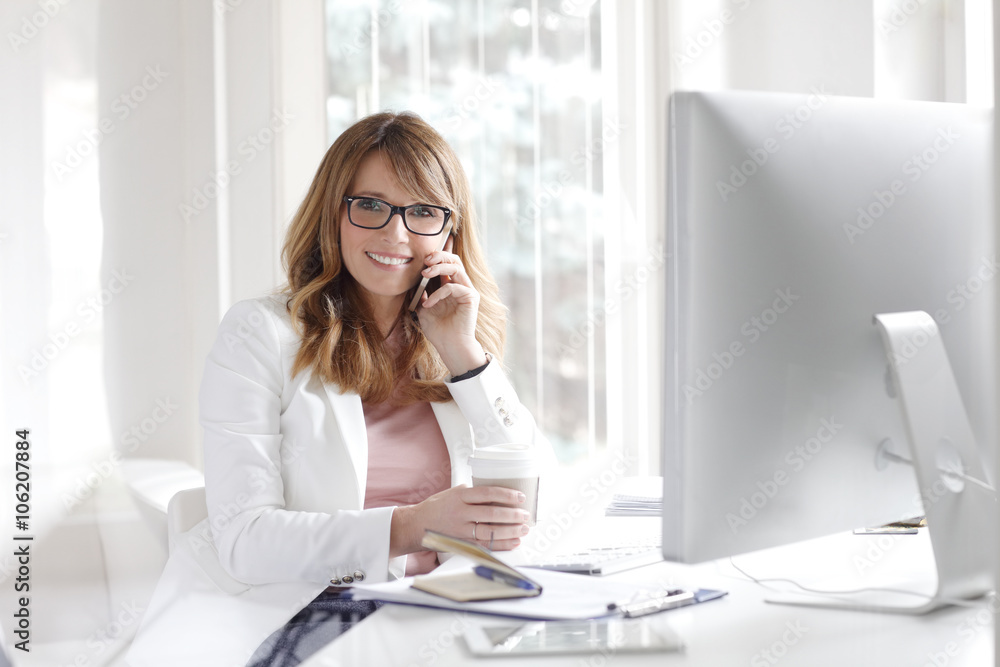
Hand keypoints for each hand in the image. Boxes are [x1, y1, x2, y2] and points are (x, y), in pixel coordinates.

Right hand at [390, 485, 530, 555]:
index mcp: (459, 496)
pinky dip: (501, 544)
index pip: (487, 493)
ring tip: (523, 528)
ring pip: (490, 531)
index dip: (506, 494)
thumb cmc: (436, 507)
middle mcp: (460, 512)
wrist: (416, 525)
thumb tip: (494, 492)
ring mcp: (460, 529)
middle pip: (491, 513)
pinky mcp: (461, 543)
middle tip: (525, 514)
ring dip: (510, 531)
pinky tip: (514, 542)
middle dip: (512, 514)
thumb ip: (471, 493)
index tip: (520, 497)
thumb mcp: (452, 493)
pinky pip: (485, 545)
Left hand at [415, 239, 486, 375]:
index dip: (441, 251)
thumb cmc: (438, 330)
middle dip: (439, 255)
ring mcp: (467, 290)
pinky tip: (428, 304)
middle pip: (454, 259)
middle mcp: (461, 285)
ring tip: (424, 274)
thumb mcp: (423, 308)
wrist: (449, 346)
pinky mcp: (471, 297)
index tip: (428, 248)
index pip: (448, 263)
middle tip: (425, 260)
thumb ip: (421, 293)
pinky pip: (452, 287)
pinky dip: (437, 293)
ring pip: (456, 267)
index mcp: (451, 286)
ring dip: (438, 267)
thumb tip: (415, 280)